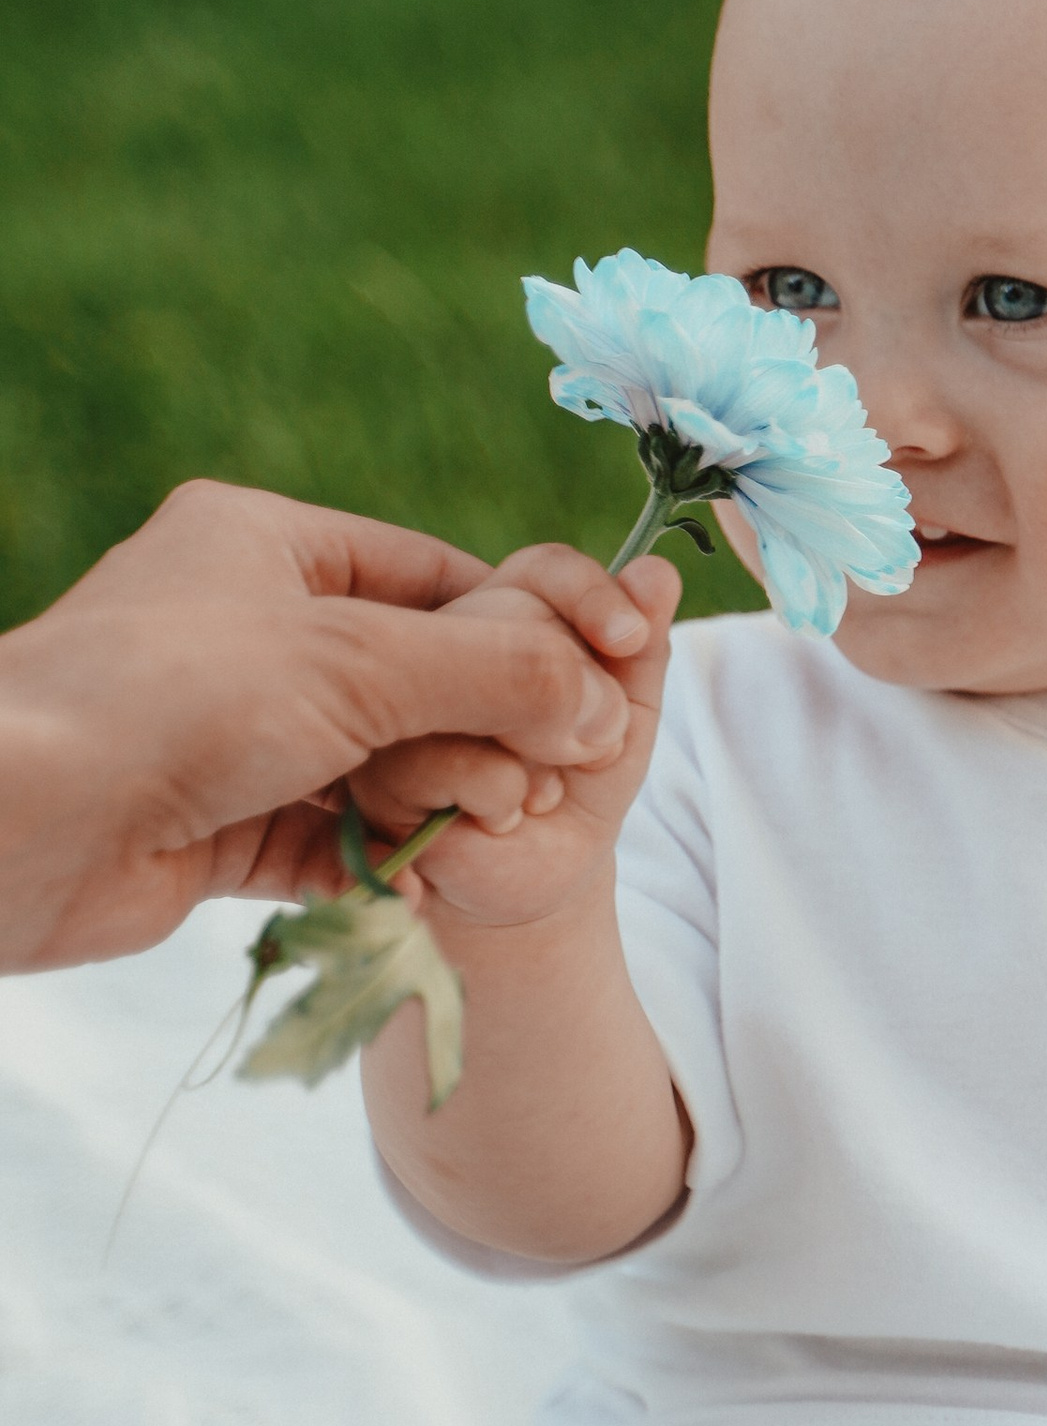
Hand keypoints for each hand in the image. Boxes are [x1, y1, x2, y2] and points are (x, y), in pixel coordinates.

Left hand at [0, 483, 653, 972]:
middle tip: (541, 775)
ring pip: (377, 762)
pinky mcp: (215, 823)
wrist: (18, 819)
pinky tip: (432, 879)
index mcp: (265, 545)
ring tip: (486, 824)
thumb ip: (496, 676)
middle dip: (482, 729)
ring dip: (437, 799)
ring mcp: (229, 730)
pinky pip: (330, 838)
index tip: (592, 684)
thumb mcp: (361, 664)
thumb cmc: (179, 698)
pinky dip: (384, 859)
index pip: (430, 575)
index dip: (518, 630)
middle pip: (413, 676)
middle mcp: (245, 627)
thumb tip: (609, 704)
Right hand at [347, 548, 680, 930]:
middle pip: (514, 616)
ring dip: (545, 753)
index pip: (539, 569)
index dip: (590, 593)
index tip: (631, 637)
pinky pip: (456, 756)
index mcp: (501, 618)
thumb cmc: (580, 788)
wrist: (544, 878)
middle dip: (579, 693)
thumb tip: (658, 571)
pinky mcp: (378, 768)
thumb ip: (639, 649)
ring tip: (539, 791)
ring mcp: (401, 704)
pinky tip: (495, 818)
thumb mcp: (627, 717)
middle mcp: (440, 647)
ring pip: (482, 682)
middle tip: (585, 751)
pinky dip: (502, 796)